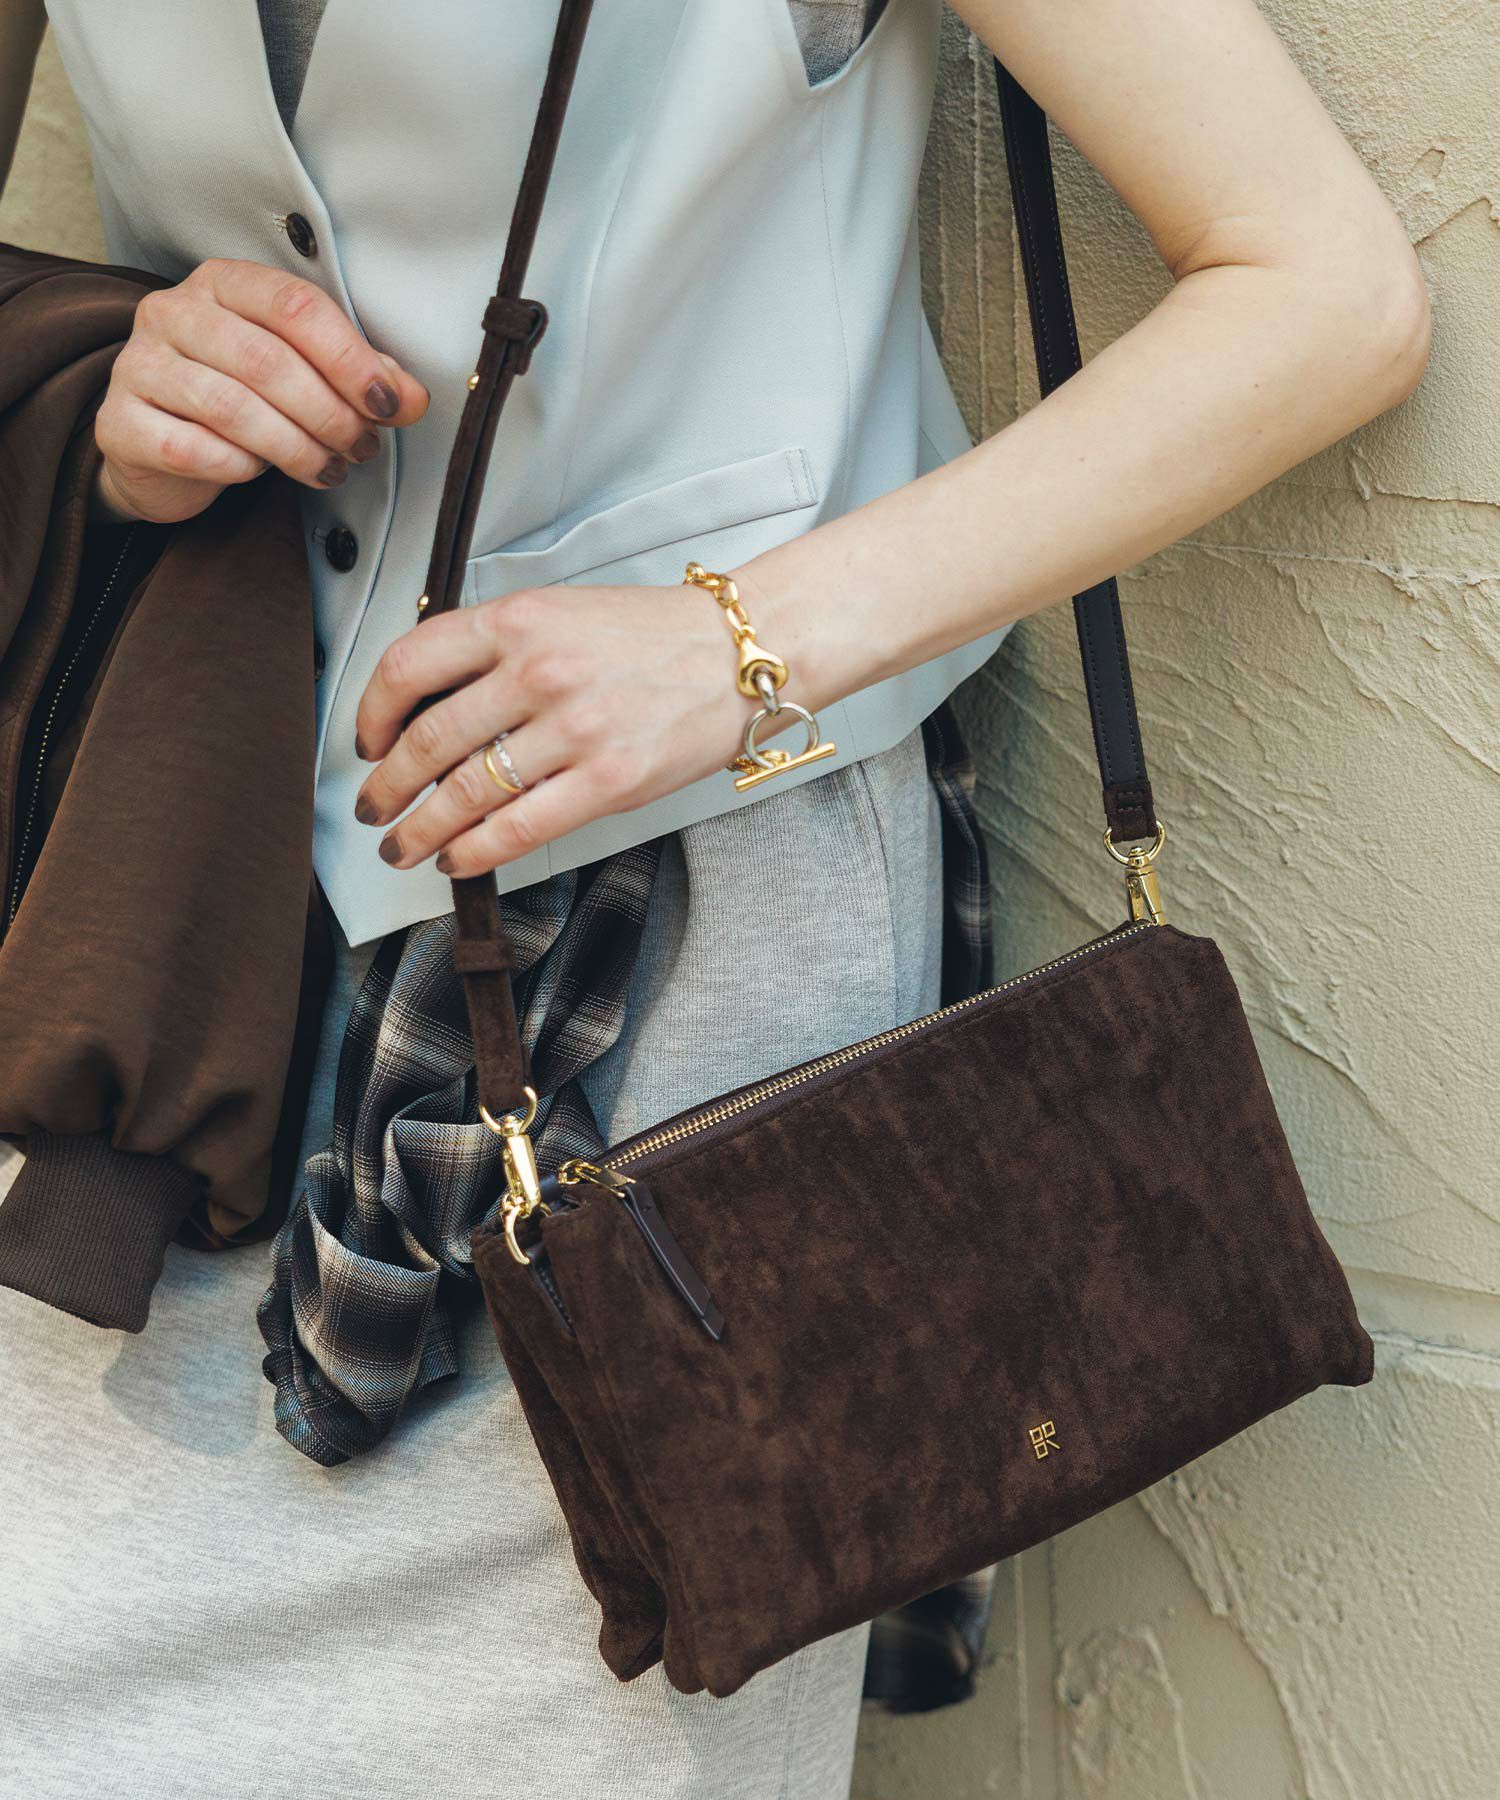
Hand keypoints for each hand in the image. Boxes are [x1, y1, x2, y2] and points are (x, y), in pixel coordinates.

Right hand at [91, 258, 428, 524]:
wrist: (153, 446)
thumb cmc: (235, 399)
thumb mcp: (298, 374)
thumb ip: (355, 377)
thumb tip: (411, 397)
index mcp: (224, 284)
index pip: (295, 306)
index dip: (350, 358)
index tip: (389, 403)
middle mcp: (174, 312)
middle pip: (267, 361)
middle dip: (329, 413)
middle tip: (360, 447)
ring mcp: (140, 364)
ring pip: (233, 408)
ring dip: (295, 448)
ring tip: (327, 469)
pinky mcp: (122, 421)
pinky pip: (193, 449)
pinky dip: (239, 468)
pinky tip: (258, 473)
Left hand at [352, 582, 767, 877]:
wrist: (739, 654)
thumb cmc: (656, 636)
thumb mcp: (561, 612)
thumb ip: (496, 651)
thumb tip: (428, 707)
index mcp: (519, 620)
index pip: (409, 665)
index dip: (371, 713)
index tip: (366, 741)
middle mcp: (540, 670)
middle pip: (428, 740)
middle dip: (387, 787)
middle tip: (374, 807)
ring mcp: (574, 728)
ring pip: (465, 792)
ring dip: (420, 830)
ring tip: (404, 847)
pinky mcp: (608, 779)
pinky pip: (518, 828)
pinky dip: (475, 852)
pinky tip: (458, 858)